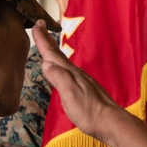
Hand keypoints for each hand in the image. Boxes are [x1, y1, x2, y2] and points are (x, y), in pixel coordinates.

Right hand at [31, 21, 123, 140]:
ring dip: (54, 51)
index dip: (43, 40)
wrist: (110, 122)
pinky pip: (68, 71)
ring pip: (63, 61)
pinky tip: (61, 68)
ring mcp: (81, 80)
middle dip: (48, 40)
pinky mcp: (85, 88)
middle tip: (40, 25)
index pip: (53, 54)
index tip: (36, 24)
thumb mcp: (70, 95)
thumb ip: (59, 78)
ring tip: (47, 44)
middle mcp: (76, 74)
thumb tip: (45, 63)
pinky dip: (61, 64)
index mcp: (70, 74)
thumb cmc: (89, 111)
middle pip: (58, 54)